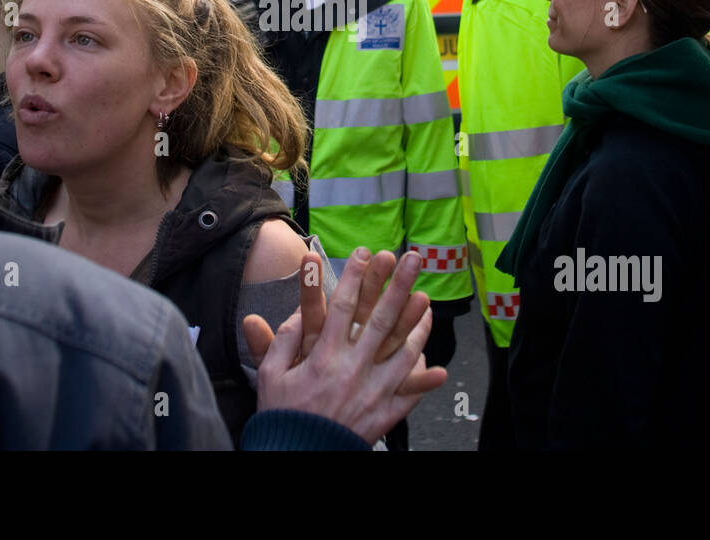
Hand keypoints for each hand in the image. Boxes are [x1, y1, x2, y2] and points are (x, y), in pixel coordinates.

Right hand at [244, 248, 446, 442]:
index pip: (343, 307)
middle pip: (381, 319)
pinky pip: (408, 394)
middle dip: (398, 285)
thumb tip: (297, 314)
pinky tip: (438, 366)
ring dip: (416, 323)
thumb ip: (283, 341)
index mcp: (325, 357)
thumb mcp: (272, 376)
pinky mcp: (383, 415)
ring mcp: (373, 392)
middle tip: (412, 259)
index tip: (365, 253)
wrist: (297, 457)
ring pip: (402, 351)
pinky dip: (424, 380)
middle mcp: (353, 369)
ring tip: (427, 298)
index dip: (355, 277)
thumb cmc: (283, 417)